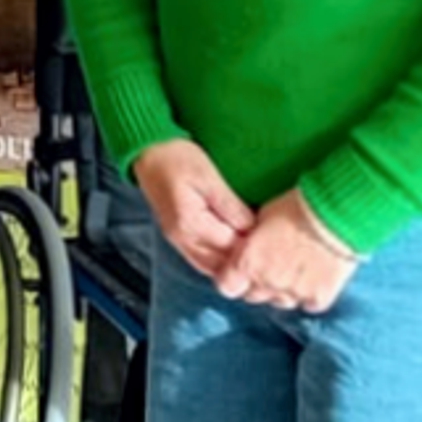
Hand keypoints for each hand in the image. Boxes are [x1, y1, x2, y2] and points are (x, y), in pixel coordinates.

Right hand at [129, 141, 255, 281]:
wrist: (149, 153)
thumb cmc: (177, 158)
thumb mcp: (208, 175)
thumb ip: (230, 205)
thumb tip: (251, 227)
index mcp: (189, 222)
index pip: (230, 247)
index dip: (253, 246)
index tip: (272, 239)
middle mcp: (182, 238)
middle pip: (220, 265)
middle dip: (244, 261)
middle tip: (267, 252)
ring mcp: (178, 241)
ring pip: (211, 268)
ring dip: (232, 265)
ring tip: (253, 255)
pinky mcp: (178, 238)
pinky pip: (201, 261)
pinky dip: (219, 262)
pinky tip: (233, 253)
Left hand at [213, 187, 358, 314]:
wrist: (337, 213)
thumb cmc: (298, 206)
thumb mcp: (263, 217)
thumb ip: (252, 241)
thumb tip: (250, 248)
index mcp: (247, 262)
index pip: (228, 287)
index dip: (235, 279)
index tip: (242, 271)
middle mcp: (267, 283)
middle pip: (254, 296)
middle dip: (260, 283)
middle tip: (275, 264)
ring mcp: (293, 294)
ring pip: (282, 302)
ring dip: (285, 290)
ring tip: (299, 268)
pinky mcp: (319, 298)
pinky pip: (309, 304)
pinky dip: (312, 294)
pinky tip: (318, 275)